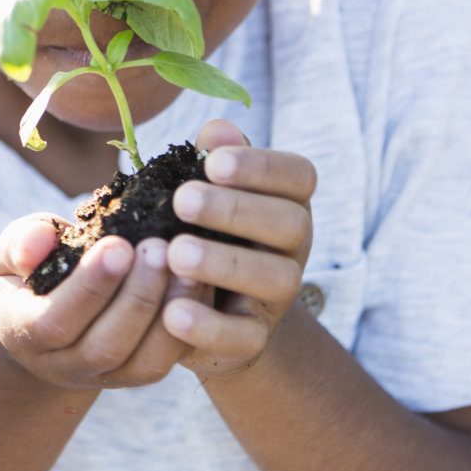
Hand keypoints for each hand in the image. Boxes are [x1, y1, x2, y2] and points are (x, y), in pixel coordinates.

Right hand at [0, 213, 203, 389]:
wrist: (46, 314)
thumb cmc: (32, 269)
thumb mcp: (13, 250)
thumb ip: (22, 243)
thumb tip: (36, 244)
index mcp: (22, 333)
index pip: (54, 322)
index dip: (89, 288)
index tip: (119, 244)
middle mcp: (62, 366)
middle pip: (105, 348)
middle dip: (137, 297)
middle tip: (160, 248)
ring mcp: (103, 377)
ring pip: (143, 364)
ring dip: (168, 314)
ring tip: (187, 266)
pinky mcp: (136, 375)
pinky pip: (167, 360)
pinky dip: (189, 325)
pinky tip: (198, 282)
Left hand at [162, 119, 315, 379]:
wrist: (202, 306)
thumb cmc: (202, 227)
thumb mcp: (205, 190)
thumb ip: (212, 159)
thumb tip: (219, 131)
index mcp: (285, 200)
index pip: (298, 176)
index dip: (261, 167)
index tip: (213, 163)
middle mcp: (292, 247)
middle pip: (290, 224)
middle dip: (237, 210)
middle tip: (183, 202)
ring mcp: (278, 296)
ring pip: (275, 279)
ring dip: (225, 264)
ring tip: (175, 253)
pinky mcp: (253, 339)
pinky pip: (244, 337)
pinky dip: (209, 327)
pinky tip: (172, 312)